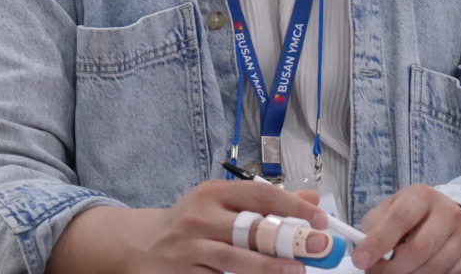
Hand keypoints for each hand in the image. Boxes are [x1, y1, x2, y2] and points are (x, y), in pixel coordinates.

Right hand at [50, 179, 326, 273]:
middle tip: (317, 248)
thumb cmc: (191, 223)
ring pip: (235, 260)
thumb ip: (264, 202)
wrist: (140, 245)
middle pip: (250, 229)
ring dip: (269, 268)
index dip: (293, 206)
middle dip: (287, 240)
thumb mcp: (222, 204)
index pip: (260, 195)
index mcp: (213, 194)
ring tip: (295, 272)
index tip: (320, 218)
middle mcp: (200, 218)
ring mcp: (190, 249)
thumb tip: (311, 200)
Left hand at [353, 184, 460, 273]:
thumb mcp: (389, 210)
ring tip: (395, 273)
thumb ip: (375, 228)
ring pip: (433, 268)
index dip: (379, 242)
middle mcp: (448, 212)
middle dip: (393, 268)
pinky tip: (416, 272)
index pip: (400, 218)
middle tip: (377, 273)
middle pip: (419, 249)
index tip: (361, 260)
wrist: (447, 215)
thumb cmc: (411, 215)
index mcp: (422, 196)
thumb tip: (365, 255)